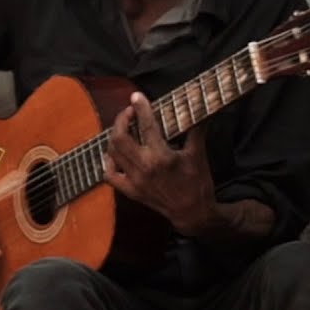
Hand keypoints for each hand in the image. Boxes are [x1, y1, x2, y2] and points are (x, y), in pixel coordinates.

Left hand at [103, 92, 217, 234]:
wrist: (192, 213)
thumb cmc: (197, 183)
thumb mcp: (198, 155)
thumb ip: (196, 131)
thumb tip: (200, 110)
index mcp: (161, 157)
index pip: (147, 126)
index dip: (141, 108)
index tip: (136, 96)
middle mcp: (144, 167)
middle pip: (120, 138)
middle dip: (121, 120)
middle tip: (128, 112)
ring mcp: (134, 181)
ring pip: (113, 153)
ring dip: (114, 137)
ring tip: (123, 128)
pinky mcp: (129, 191)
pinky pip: (110, 174)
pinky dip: (109, 161)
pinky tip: (114, 153)